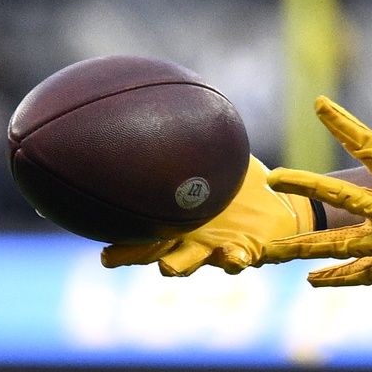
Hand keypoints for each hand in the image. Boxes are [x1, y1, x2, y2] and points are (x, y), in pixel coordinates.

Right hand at [100, 156, 316, 275]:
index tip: (92, 240)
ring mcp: (211, 248)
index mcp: (171, 220)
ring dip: (179, 264)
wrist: (278, 205)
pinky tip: (236, 255)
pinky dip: (235, 259)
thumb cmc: (236, 183)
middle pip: (147, 251)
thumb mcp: (213, 158)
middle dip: (129, 256)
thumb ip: (190, 140)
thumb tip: (165, 104)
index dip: (113, 237)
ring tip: (168, 267)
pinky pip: (237, 259)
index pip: (134, 230)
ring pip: (187, 262)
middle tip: (107, 257)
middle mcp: (184, 238)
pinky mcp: (245, 251)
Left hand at [264, 61, 371, 287]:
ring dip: (303, 248)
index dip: (342, 122)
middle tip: (274, 178)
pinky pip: (361, 274)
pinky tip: (313, 279)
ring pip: (338, 247)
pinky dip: (338, 277)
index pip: (369, 145)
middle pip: (339, 198)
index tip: (318, 104)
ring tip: (270, 251)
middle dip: (305, 186)